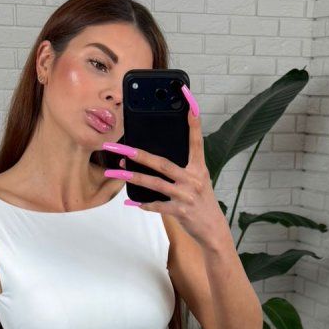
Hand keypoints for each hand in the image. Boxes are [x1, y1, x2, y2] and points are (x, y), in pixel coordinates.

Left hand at [101, 85, 225, 249]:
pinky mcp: (180, 211)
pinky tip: (130, 202)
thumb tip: (152, 160)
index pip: (195, 139)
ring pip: (155, 183)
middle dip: (138, 154)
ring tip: (115, 173)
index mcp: (199, 167)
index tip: (188, 99)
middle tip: (119, 148)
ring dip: (132, 178)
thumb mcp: (198, 181)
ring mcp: (186, 195)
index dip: (192, 120)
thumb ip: (181, 169)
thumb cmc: (201, 202)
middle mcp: (193, 179)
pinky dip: (143, 204)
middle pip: (162, 163)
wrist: (213, 230)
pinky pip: (157, 206)